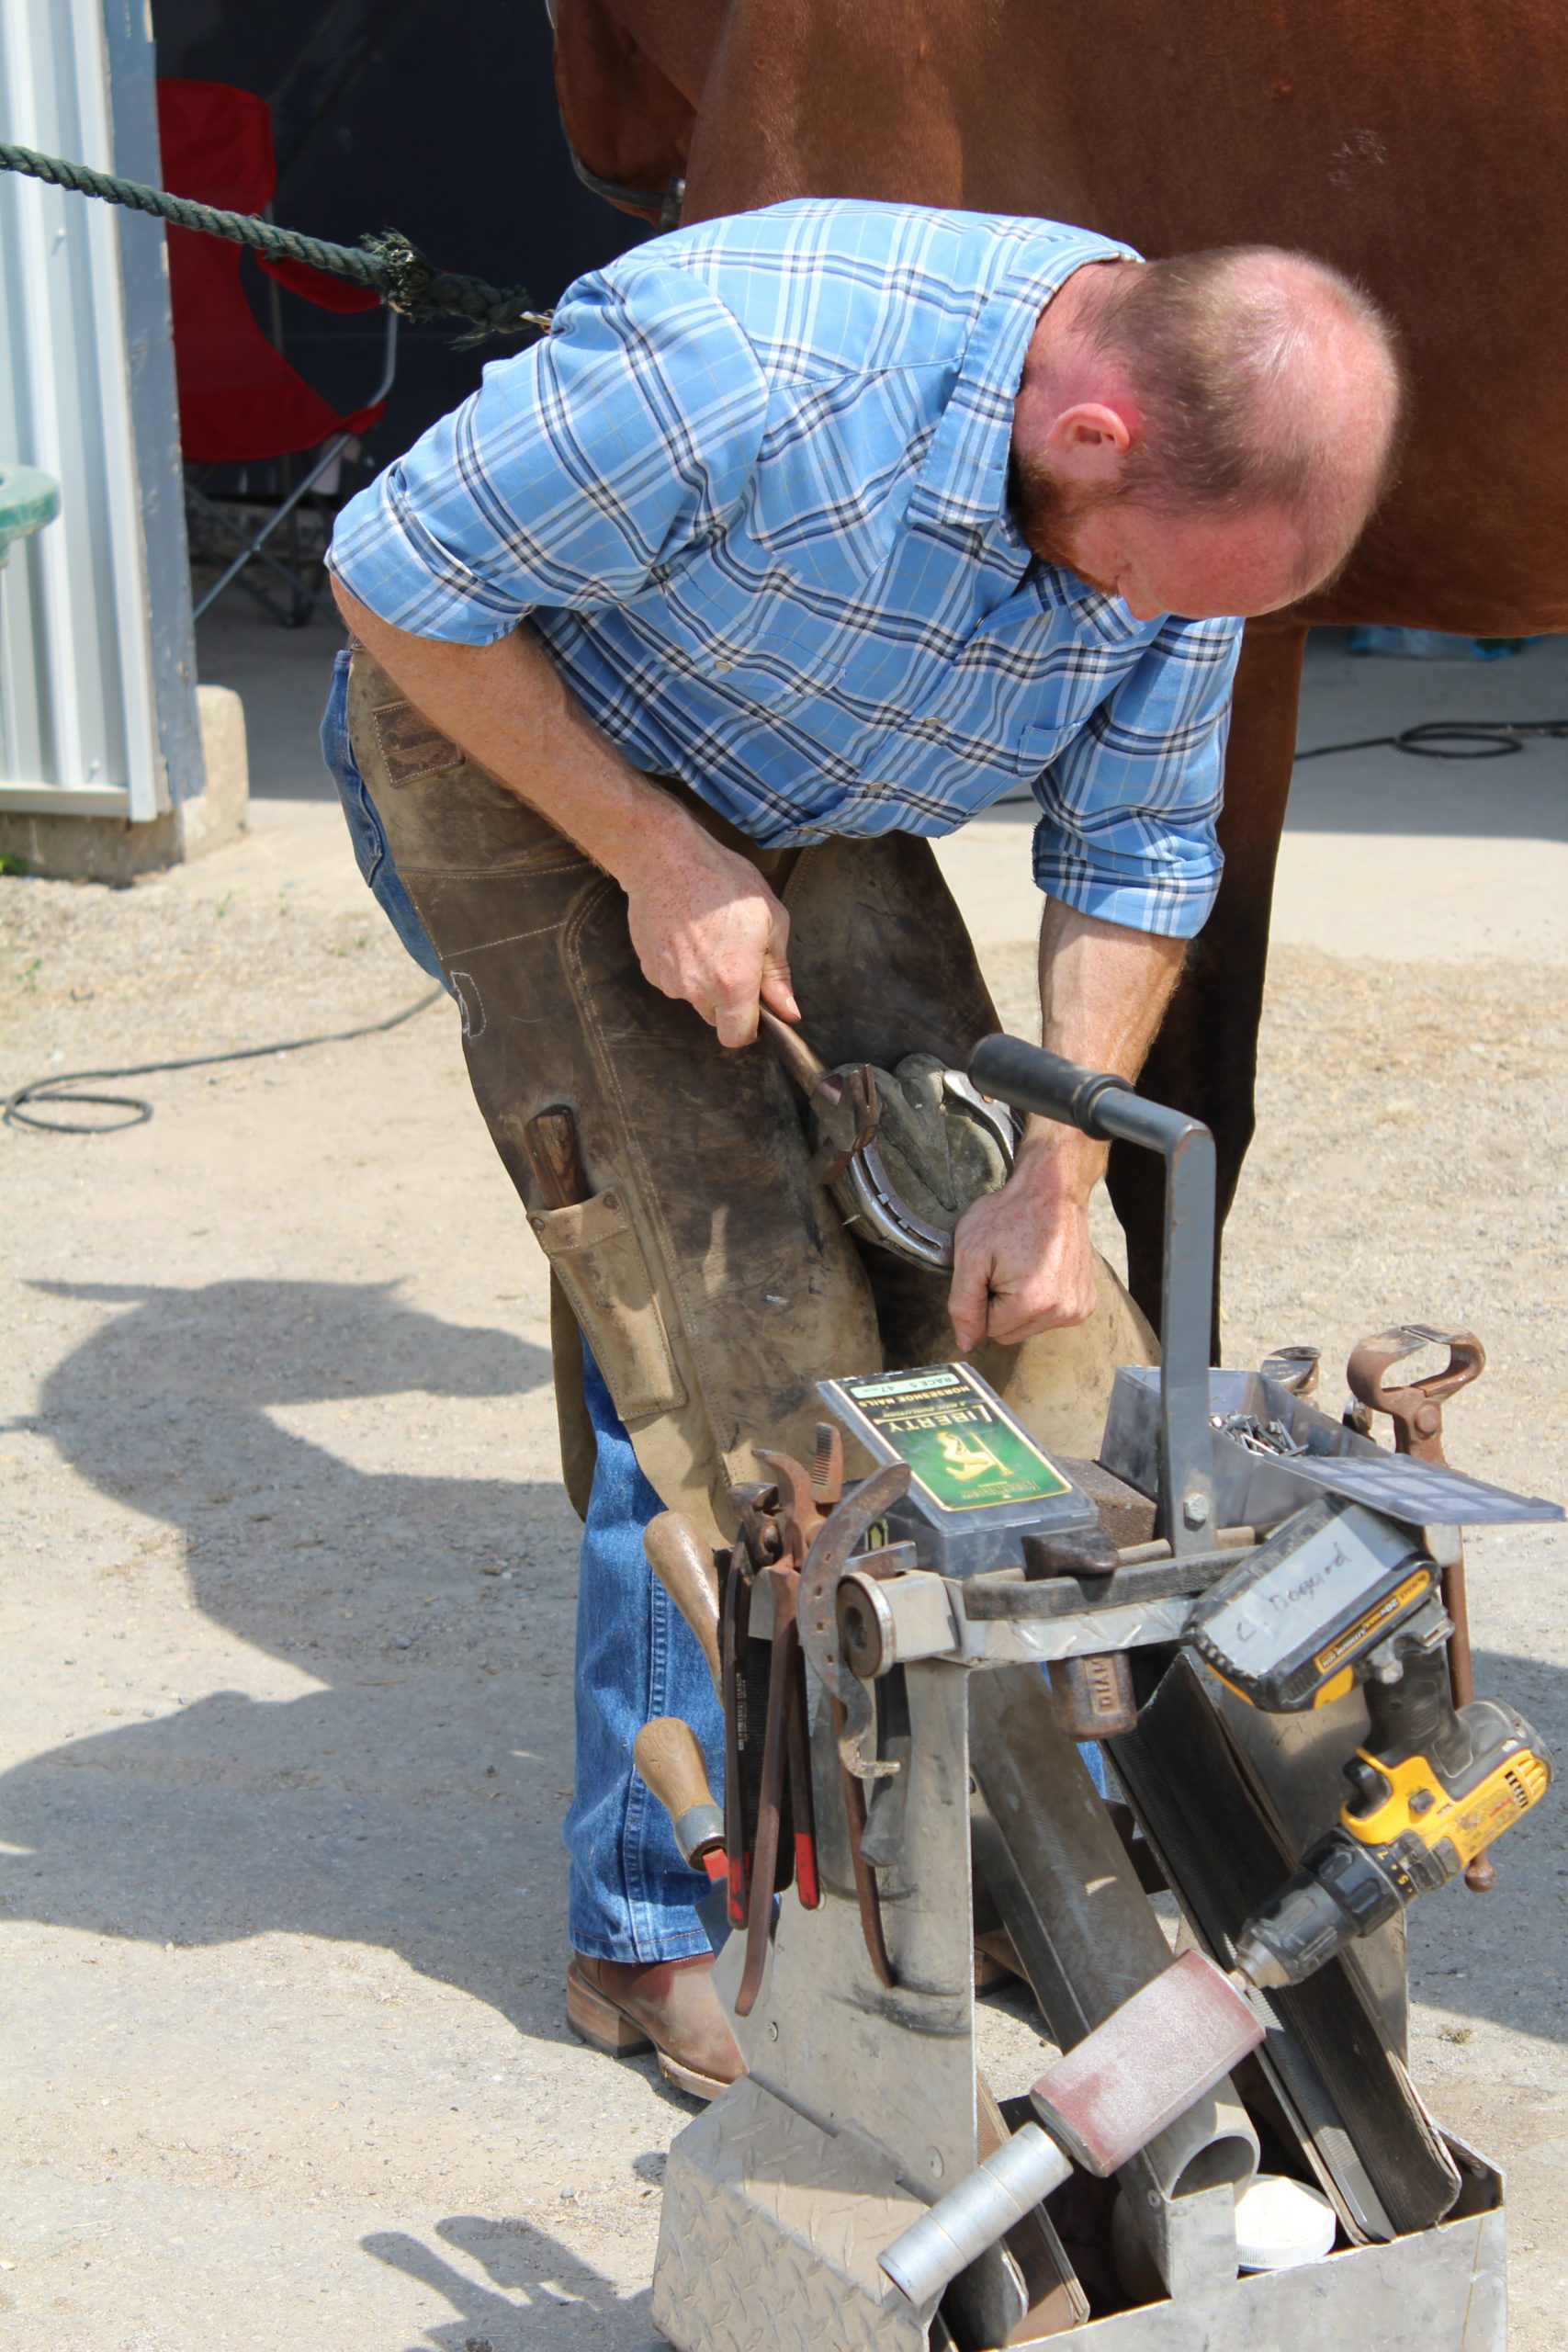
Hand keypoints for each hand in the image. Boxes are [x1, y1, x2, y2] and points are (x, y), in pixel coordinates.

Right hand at [624, 822, 799, 1046]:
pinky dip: (683, 967)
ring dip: (705, 981)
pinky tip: (688, 935)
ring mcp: (669, 981)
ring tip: (710, 938)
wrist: (665, 858)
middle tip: (737, 959)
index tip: (757, 1008)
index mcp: (734, 983)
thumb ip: (779, 973)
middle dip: (730, 1001)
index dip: (752, 1028)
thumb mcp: (771, 920)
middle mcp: (697, 990)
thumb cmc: (723, 881)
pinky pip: (673, 980)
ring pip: (694, 998)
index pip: (738, 1037)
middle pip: (716, 1019)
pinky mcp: (649, 968)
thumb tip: (787, 1010)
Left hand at [947, 1126, 1099, 1350]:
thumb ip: (963, 1305)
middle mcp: (1062, 1312)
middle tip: (1005, 1267)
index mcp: (1032, 1304)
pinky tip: (1041, 1270)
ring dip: (1019, 1303)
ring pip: (1028, 1327)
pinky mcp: (1086, 1302)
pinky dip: (1040, 1299)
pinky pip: (1049, 1317)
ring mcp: (1078, 1309)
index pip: (988, 1329)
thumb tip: (967, 1344)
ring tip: (1023, 1266)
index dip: (981, 1298)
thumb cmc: (1009, 1215)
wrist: (1053, 1190)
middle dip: (1000, 1304)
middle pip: (1009, 1333)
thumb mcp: (971, 1255)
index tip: (991, 1269)